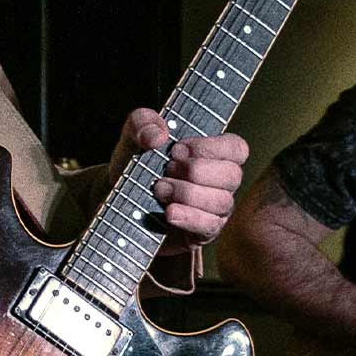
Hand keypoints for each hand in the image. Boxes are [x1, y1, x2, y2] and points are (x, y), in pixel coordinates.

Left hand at [108, 109, 247, 249]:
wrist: (119, 202)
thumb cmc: (136, 165)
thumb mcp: (133, 136)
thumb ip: (142, 122)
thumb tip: (158, 136)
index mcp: (214, 155)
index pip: (237, 148)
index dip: (210, 147)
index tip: (177, 149)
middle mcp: (220, 182)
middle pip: (232, 175)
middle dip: (196, 171)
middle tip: (166, 170)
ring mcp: (215, 210)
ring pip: (222, 202)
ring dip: (188, 193)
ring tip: (159, 190)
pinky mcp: (203, 233)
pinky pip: (209, 226)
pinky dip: (189, 217)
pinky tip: (169, 212)